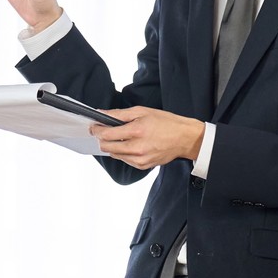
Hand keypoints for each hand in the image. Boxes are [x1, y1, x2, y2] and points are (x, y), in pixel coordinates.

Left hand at [90, 107, 205, 170]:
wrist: (184, 139)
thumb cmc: (166, 123)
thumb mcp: (142, 111)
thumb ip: (119, 114)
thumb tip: (102, 114)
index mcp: (136, 131)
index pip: (107, 134)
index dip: (96, 130)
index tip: (94, 126)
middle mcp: (136, 147)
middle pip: (106, 146)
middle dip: (102, 138)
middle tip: (104, 131)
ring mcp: (139, 159)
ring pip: (114, 154)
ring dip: (113, 145)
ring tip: (122, 137)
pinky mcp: (142, 166)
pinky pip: (124, 160)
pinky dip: (123, 152)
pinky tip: (131, 144)